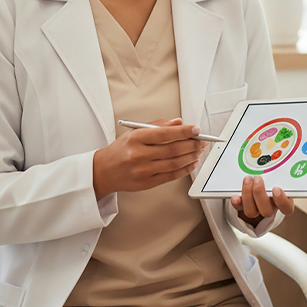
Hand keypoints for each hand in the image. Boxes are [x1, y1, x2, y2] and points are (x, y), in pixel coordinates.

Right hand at [93, 118, 208, 199]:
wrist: (104, 171)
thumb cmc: (120, 150)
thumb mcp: (134, 132)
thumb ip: (157, 126)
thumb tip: (178, 123)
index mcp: (136, 138)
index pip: (164, 133)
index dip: (183, 131)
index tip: (196, 129)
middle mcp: (139, 155)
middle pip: (173, 149)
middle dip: (192, 144)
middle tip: (202, 141)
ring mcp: (144, 170)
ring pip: (175, 163)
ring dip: (191, 156)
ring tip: (199, 151)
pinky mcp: (148, 183)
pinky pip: (171, 176)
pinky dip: (185, 169)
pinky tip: (192, 163)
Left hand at [230, 175, 293, 226]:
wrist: (263, 184)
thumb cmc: (275, 179)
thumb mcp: (280, 175)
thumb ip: (279, 172)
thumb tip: (278, 159)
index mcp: (283, 201)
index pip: (287, 208)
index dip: (282, 201)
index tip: (276, 189)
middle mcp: (270, 208)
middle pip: (266, 211)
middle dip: (259, 194)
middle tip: (258, 178)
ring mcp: (257, 209)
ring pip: (251, 212)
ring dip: (247, 195)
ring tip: (247, 179)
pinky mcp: (245, 207)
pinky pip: (240, 208)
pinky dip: (237, 202)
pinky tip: (235, 196)